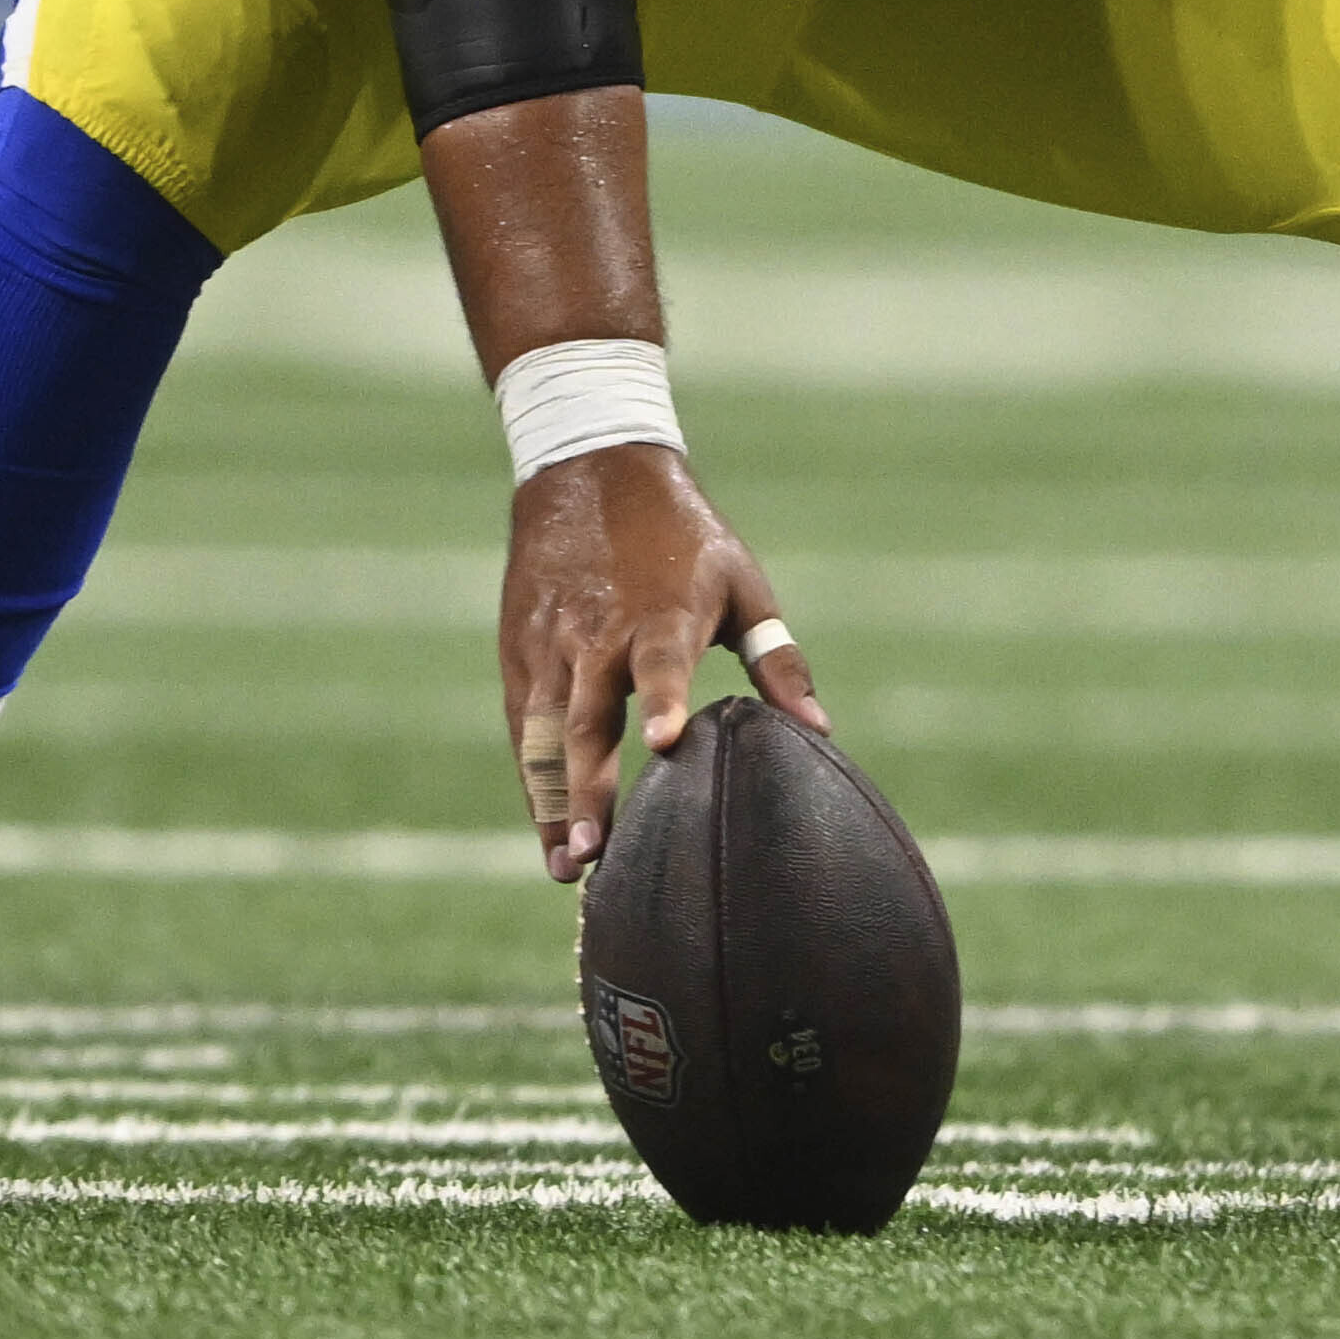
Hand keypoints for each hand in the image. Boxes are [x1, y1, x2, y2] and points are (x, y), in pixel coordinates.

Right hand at [501, 442, 824, 883]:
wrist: (590, 472)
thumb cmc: (687, 539)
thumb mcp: (742, 586)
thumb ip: (779, 661)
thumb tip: (819, 731)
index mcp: (663, 614)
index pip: (661, 663)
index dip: (661, 701)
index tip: (662, 743)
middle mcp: (599, 634)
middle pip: (587, 719)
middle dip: (587, 789)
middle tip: (591, 853)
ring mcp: (552, 646)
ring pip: (544, 734)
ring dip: (552, 801)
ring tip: (567, 865)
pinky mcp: (520, 654)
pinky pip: (525, 727)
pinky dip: (533, 778)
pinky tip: (550, 828)